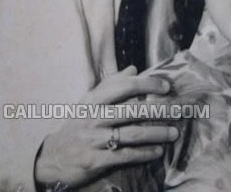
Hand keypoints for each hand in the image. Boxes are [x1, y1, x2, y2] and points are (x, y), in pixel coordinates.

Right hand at [34, 66, 178, 187]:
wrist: (50, 158)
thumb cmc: (76, 125)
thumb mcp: (89, 101)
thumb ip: (112, 84)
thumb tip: (133, 69)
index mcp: (94, 100)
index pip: (124, 86)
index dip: (147, 84)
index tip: (166, 87)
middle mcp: (95, 117)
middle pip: (132, 111)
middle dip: (159, 111)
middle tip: (180, 111)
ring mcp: (95, 139)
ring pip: (132, 134)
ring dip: (157, 134)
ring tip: (174, 133)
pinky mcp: (96, 160)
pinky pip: (125, 155)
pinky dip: (144, 153)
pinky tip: (158, 152)